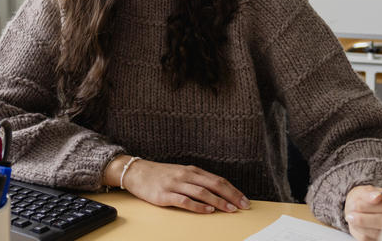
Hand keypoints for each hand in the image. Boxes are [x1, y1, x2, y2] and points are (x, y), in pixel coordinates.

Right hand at [106, 156, 250, 213]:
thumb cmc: (161, 175)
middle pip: (214, 185)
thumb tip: (219, 192)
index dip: (233, 190)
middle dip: (231, 196)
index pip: (218, 180)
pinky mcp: (165, 195)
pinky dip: (198, 206)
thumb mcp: (182, 174)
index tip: (244, 200)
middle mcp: (186, 175)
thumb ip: (198, 181)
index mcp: (193, 171)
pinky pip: (184, 200)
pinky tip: (207, 210)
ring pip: (202, 192)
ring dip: (218, 202)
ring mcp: (176, 185)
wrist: (137, 172)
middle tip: (243, 206)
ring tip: (229, 210)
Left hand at [344, 185, 381, 240]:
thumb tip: (376, 197)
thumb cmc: (365, 199)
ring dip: (361, 226)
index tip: (354, 204)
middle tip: (350, 215)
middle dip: (363, 219)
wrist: (362, 210)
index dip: (368, 206)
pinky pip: (372, 240)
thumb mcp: (364, 191)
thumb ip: (368, 192)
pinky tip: (358, 225)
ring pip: (378, 233)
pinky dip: (361, 232)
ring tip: (352, 218)